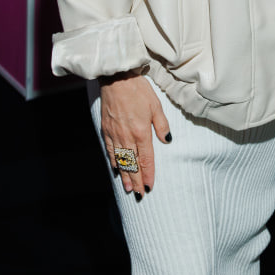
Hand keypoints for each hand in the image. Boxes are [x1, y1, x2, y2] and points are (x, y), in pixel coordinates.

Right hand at [99, 73, 171, 197]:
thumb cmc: (139, 90)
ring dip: (125, 175)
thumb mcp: (156, 105)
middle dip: (137, 180)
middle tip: (140, 195)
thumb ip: (162, 125)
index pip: (146, 159)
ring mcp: (115, 134)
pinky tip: (116, 169)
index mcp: (142, 132)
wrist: (117, 79)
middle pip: (132, 164)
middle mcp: (127, 137)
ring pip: (120, 160)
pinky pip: (110, 150)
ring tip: (129, 188)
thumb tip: (167, 141)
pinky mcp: (106, 130)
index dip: (148, 174)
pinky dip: (113, 162)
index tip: (150, 186)